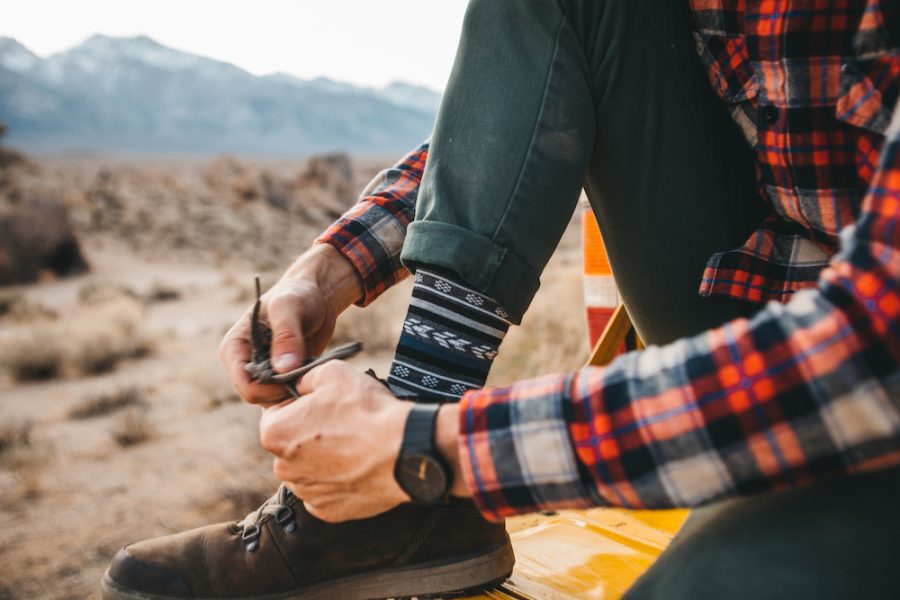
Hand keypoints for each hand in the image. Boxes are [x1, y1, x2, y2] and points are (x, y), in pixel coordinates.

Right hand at [219, 244, 362, 405]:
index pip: (244, 384)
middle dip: (282, 392)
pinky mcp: (280, 377)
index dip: (268, 388)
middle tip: (309, 377)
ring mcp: (262, 372)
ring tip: (313, 374)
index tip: (295, 377)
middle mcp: (244, 363)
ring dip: (292, 392)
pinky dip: (300, 391)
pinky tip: (314, 378)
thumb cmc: (298, 295)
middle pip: (257, 396)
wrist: (317, 296)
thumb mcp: (290, 307)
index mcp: (234, 348)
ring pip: (272, 400)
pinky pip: (286, 396)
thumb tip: (283, 370)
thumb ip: (286, 336)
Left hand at [259, 361, 411, 521]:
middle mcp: (283, 468)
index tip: (322, 405)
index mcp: (274, 433)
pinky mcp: (328, 511)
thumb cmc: (366, 410)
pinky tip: (358, 466)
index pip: (276, 414)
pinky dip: (339, 481)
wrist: (404, 449)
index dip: (299, 406)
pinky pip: (327, 492)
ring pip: (309, 470)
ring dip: (324, 459)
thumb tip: (300, 385)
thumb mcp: (332, 372)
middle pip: (291, 445)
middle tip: (342, 424)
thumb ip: (304, 378)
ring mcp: (306, 493)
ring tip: (354, 445)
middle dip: (310, 434)